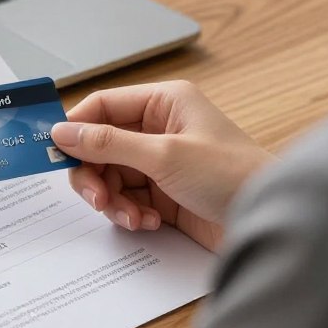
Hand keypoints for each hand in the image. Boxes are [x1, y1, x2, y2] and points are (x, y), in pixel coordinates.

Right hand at [52, 80, 274, 251]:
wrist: (272, 224)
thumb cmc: (234, 176)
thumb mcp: (164, 156)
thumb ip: (108, 143)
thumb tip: (63, 132)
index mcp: (163, 103)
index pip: (103, 106)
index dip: (76, 128)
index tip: (55, 152)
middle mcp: (160, 128)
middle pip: (101, 145)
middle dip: (95, 174)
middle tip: (98, 198)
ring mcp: (162, 162)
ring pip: (111, 175)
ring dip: (114, 199)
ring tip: (133, 217)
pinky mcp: (166, 193)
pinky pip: (128, 198)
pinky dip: (130, 213)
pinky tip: (150, 222)